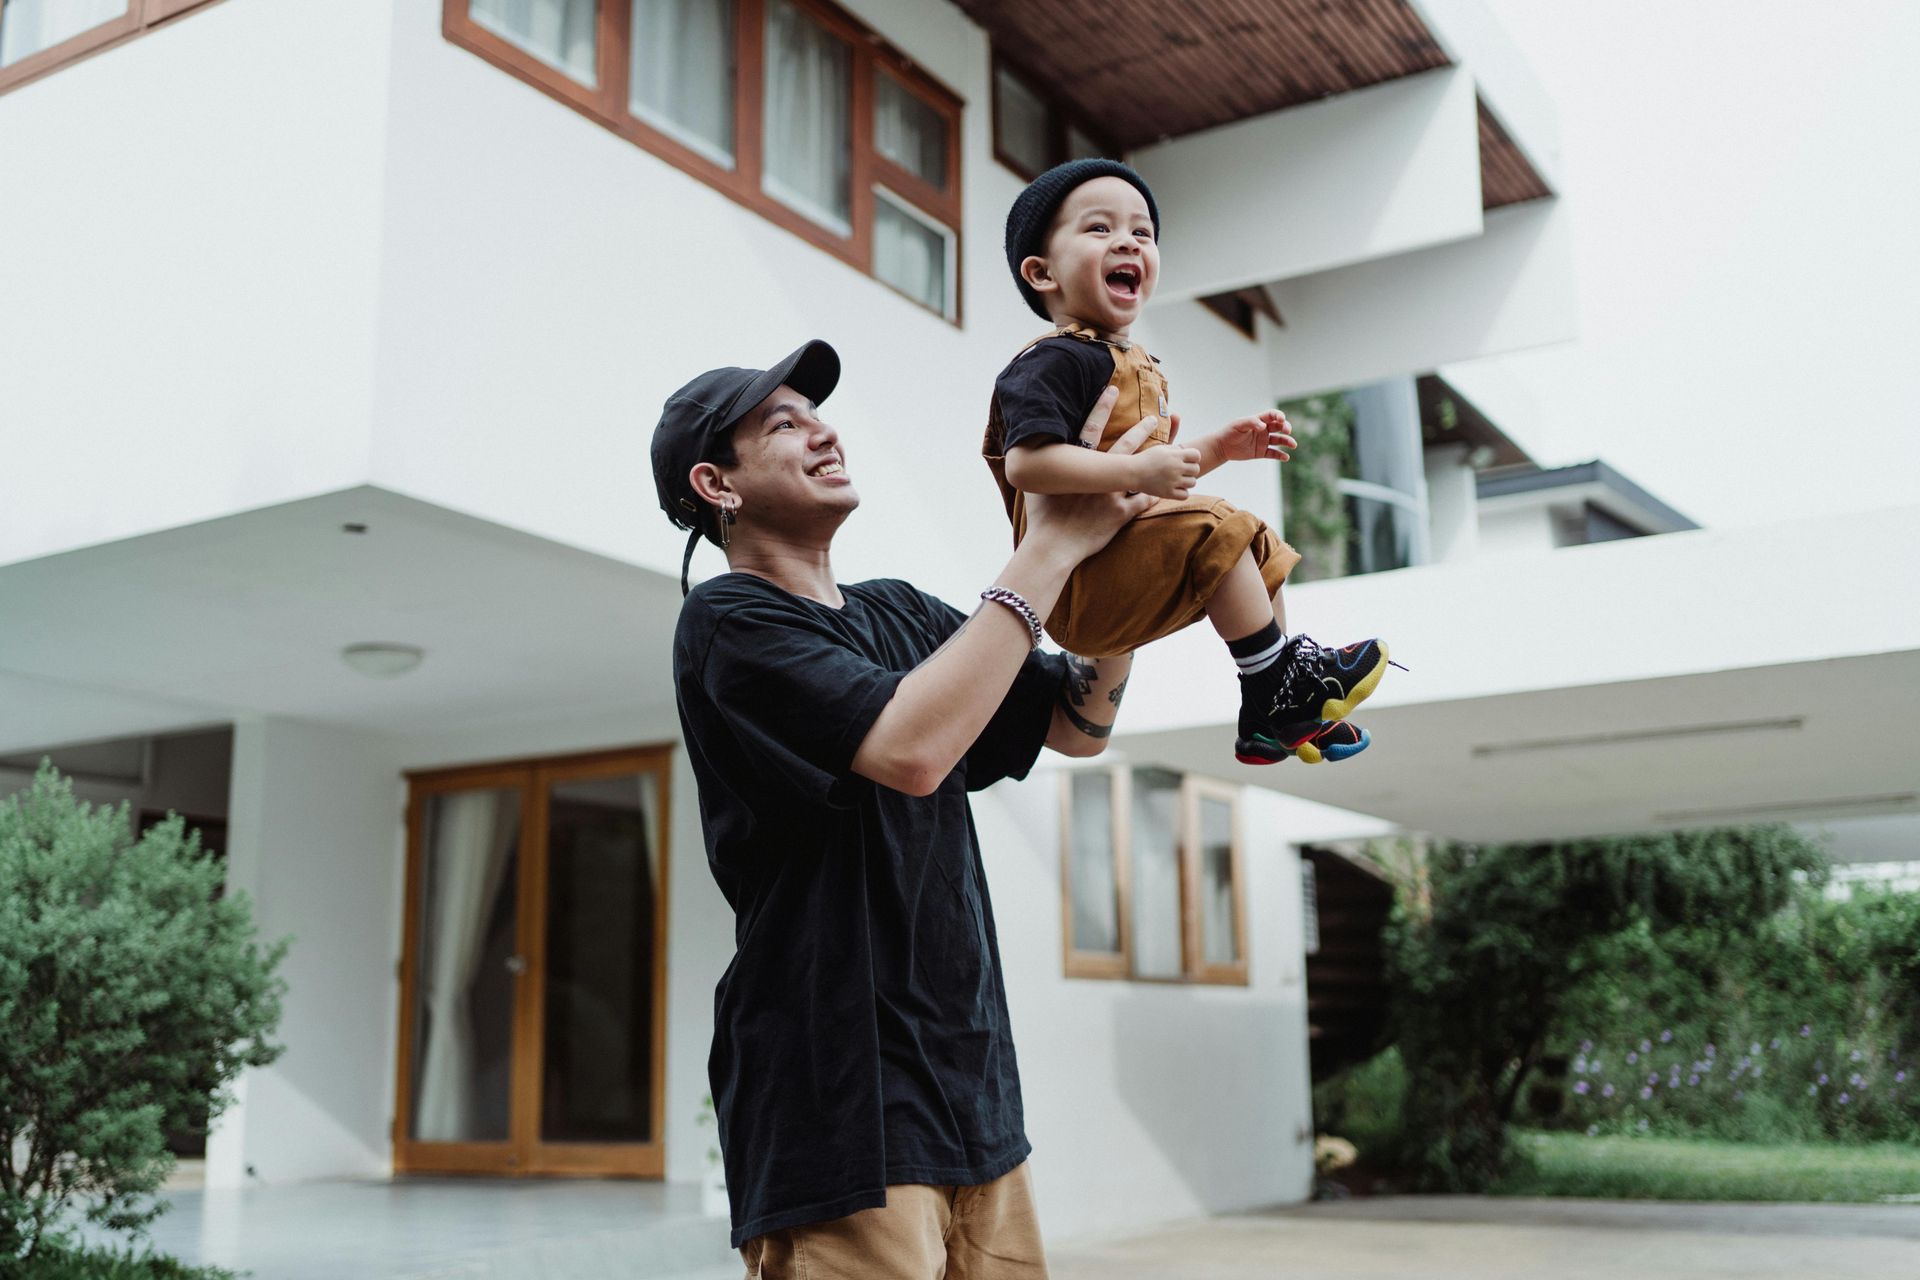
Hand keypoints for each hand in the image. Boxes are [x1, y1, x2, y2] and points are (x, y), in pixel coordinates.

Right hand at [1023, 388, 1152, 559]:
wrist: (1052, 546)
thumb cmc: (1042, 520)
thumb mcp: (1034, 489)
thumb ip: (1035, 472)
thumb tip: (1020, 457)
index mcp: (1077, 467)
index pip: (1090, 430)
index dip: (1101, 408)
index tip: (1112, 390)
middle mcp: (1098, 477)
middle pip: (1123, 447)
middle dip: (1139, 430)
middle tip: (1153, 417)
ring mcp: (1111, 495)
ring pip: (1138, 472)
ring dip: (1154, 460)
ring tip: (1169, 451)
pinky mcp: (1119, 515)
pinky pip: (1141, 502)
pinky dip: (1153, 496)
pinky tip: (1166, 491)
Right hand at [1127, 440, 1202, 498]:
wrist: (1131, 472)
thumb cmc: (1146, 459)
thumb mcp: (1160, 448)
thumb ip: (1175, 448)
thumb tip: (1187, 452)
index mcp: (1174, 455)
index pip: (1196, 455)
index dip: (1193, 457)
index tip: (1186, 459)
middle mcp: (1175, 468)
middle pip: (1196, 469)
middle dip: (1190, 469)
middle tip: (1181, 471)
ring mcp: (1172, 481)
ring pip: (1193, 483)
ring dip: (1187, 481)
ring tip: (1178, 480)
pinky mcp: (1168, 493)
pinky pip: (1185, 495)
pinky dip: (1182, 492)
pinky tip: (1175, 488)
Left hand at [1211, 409, 1295, 463]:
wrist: (1222, 447)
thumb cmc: (1229, 432)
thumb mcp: (1239, 424)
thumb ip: (1252, 422)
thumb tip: (1264, 427)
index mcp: (1259, 420)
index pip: (1273, 415)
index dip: (1279, 416)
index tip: (1282, 419)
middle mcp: (1264, 430)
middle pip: (1279, 427)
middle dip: (1286, 427)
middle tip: (1288, 431)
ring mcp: (1263, 441)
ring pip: (1279, 440)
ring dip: (1287, 441)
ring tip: (1293, 445)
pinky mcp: (1261, 452)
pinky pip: (1274, 453)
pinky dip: (1280, 455)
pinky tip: (1286, 457)